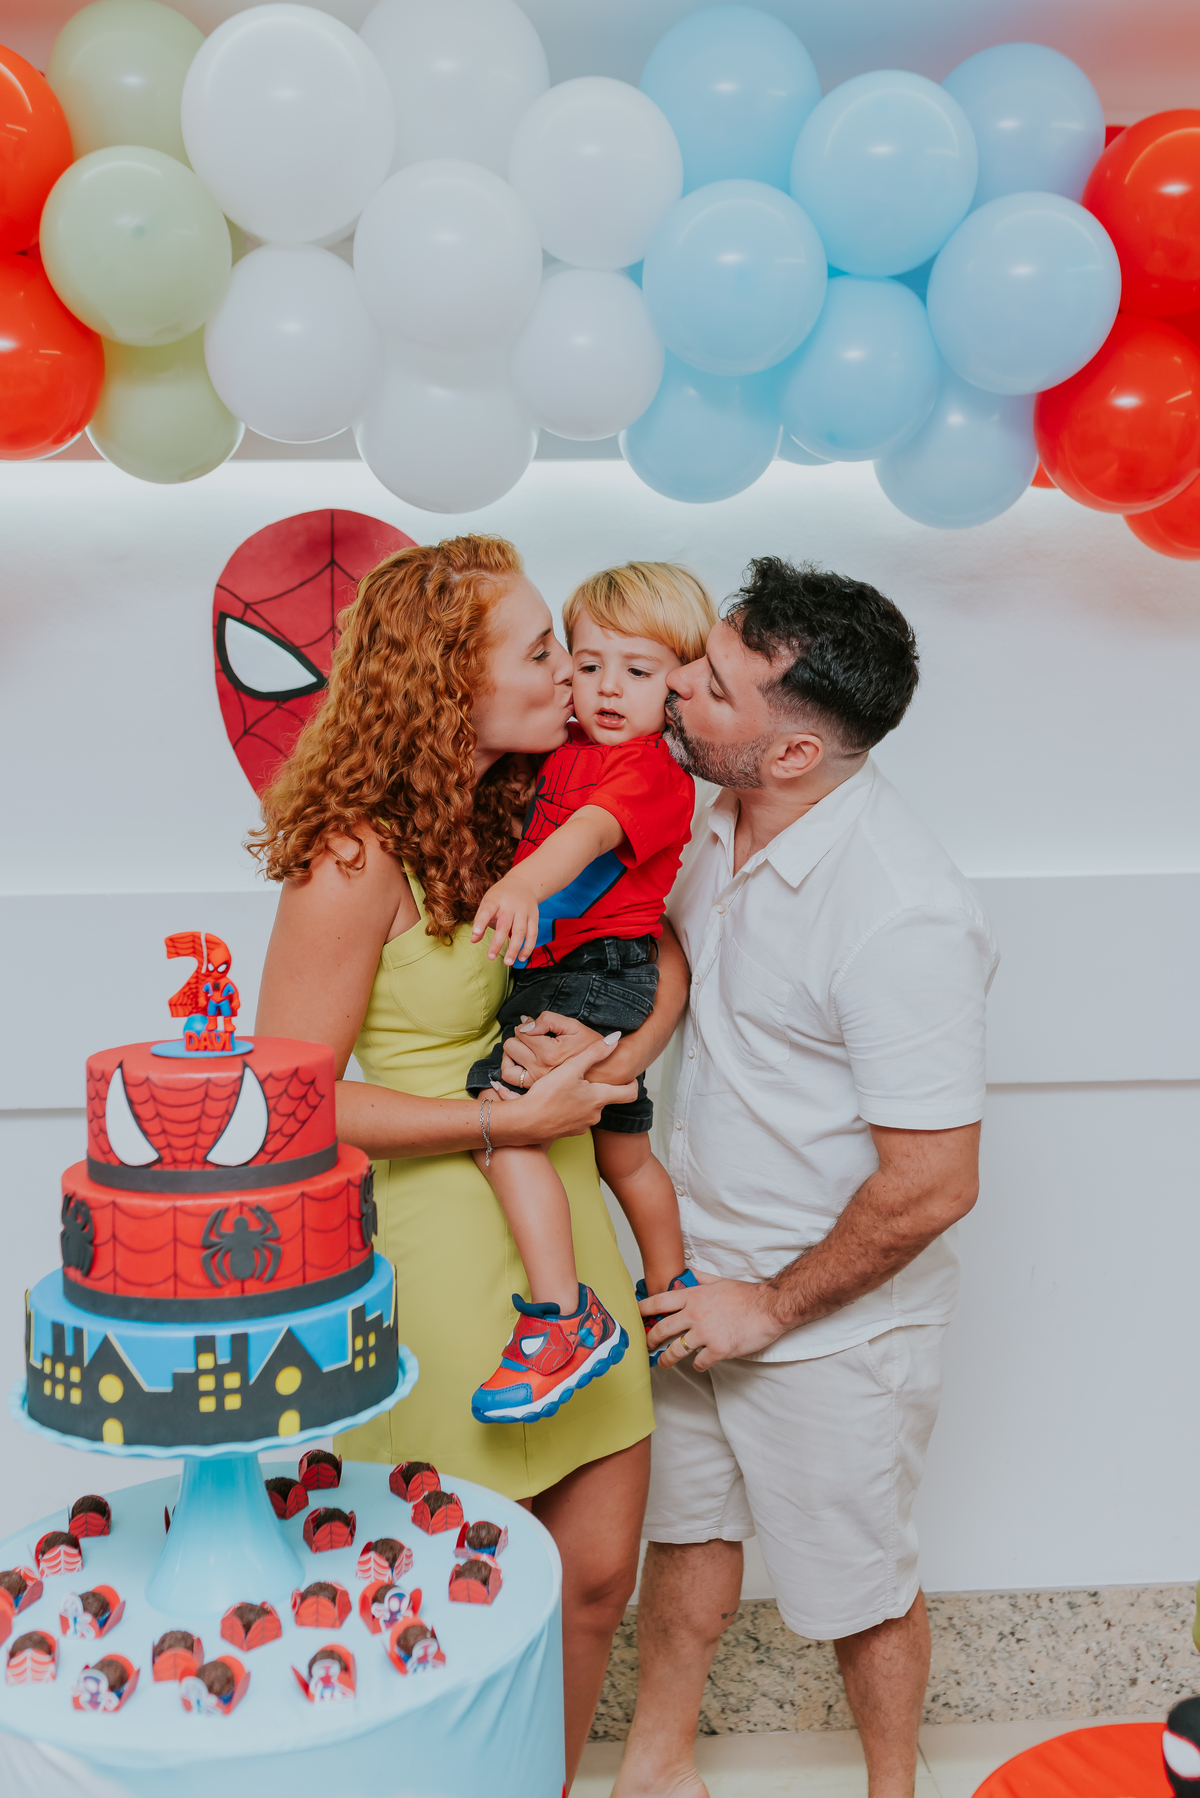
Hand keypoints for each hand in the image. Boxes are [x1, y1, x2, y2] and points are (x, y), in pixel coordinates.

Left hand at [471, 875, 539, 965]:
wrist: (524, 883)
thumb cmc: (500, 896)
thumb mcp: (487, 902)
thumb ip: (480, 920)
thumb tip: (474, 939)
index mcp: (496, 900)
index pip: (487, 910)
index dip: (481, 921)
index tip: (476, 933)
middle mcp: (511, 905)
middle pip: (505, 925)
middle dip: (498, 943)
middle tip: (490, 957)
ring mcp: (524, 911)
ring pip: (521, 932)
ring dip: (515, 948)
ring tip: (508, 962)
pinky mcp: (534, 917)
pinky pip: (532, 934)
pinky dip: (528, 947)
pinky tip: (521, 958)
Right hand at [491, 1034, 634, 1143]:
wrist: (525, 1123)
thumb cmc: (547, 1095)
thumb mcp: (571, 1068)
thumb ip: (595, 1052)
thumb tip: (615, 1039)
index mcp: (599, 1098)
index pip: (630, 1093)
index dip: (631, 1082)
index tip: (628, 1076)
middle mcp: (595, 1115)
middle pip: (605, 1098)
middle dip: (597, 1087)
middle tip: (586, 1075)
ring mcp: (582, 1126)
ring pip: (588, 1107)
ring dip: (582, 1097)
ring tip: (567, 1085)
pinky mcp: (568, 1131)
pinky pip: (575, 1116)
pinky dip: (570, 1107)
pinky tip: (556, 1099)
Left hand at [501, 1013, 607, 1087]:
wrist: (605, 1073)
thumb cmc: (590, 1047)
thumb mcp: (574, 1026)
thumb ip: (548, 1020)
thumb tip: (526, 1023)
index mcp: (549, 1052)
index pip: (522, 1032)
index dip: (527, 1025)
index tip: (536, 1027)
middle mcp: (540, 1069)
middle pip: (511, 1046)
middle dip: (518, 1038)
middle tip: (530, 1037)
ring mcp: (537, 1082)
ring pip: (507, 1067)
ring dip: (510, 1056)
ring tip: (520, 1050)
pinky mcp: (536, 1091)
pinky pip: (512, 1083)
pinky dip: (511, 1071)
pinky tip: (518, 1064)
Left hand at [640, 1272, 785, 1370]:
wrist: (769, 1308)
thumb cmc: (746, 1296)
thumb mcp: (719, 1281)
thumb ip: (700, 1278)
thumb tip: (688, 1273)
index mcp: (694, 1296)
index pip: (659, 1302)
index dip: (642, 1309)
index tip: (634, 1315)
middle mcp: (695, 1314)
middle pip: (662, 1329)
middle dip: (650, 1339)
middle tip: (647, 1344)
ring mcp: (705, 1333)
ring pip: (675, 1350)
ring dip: (666, 1359)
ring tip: (663, 1362)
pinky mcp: (718, 1350)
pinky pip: (698, 1362)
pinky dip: (697, 1364)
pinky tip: (699, 1363)